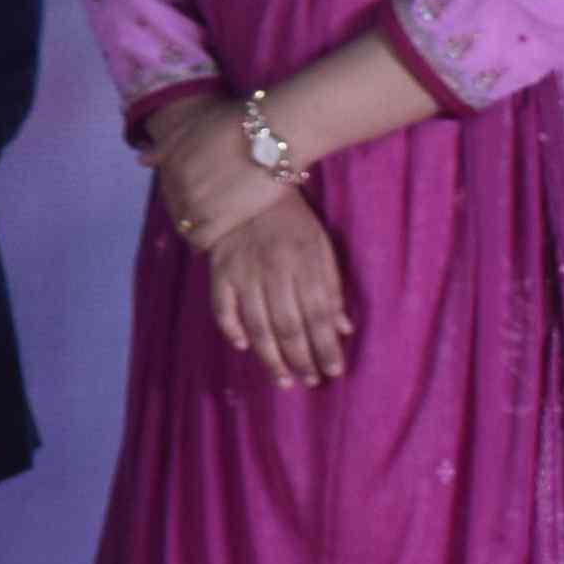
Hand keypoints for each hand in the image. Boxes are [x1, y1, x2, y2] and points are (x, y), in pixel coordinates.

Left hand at [151, 90, 289, 253]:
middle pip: (176, 207)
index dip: (181, 192)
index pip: (167, 188)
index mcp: (171, 161)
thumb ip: (166, 144)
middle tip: (213, 206)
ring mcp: (197, 203)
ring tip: (217, 220)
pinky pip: (200, 240)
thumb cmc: (241, 121)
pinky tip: (218, 234)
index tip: (201, 192)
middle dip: (189, 208)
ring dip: (197, 224)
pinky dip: (204, 240)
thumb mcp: (195, 124)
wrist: (274, 133)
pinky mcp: (220, 219)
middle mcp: (178, 183)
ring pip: (185, 225)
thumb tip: (141, 160)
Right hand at [206, 188, 352, 387]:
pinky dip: (231, 329)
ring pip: (258, 325)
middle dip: (302, 359)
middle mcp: (275, 271)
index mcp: (305, 263)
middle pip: (289, 326)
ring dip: (271, 357)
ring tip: (283, 380)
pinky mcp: (220, 270)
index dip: (326, 347)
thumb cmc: (292, 220)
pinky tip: (242, 346)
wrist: (247, 182)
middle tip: (310, 381)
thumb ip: (332, 286)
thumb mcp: (321, 246)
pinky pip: (222, 307)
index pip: (319, 315)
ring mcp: (244, 272)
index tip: (333, 371)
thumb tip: (344, 328)